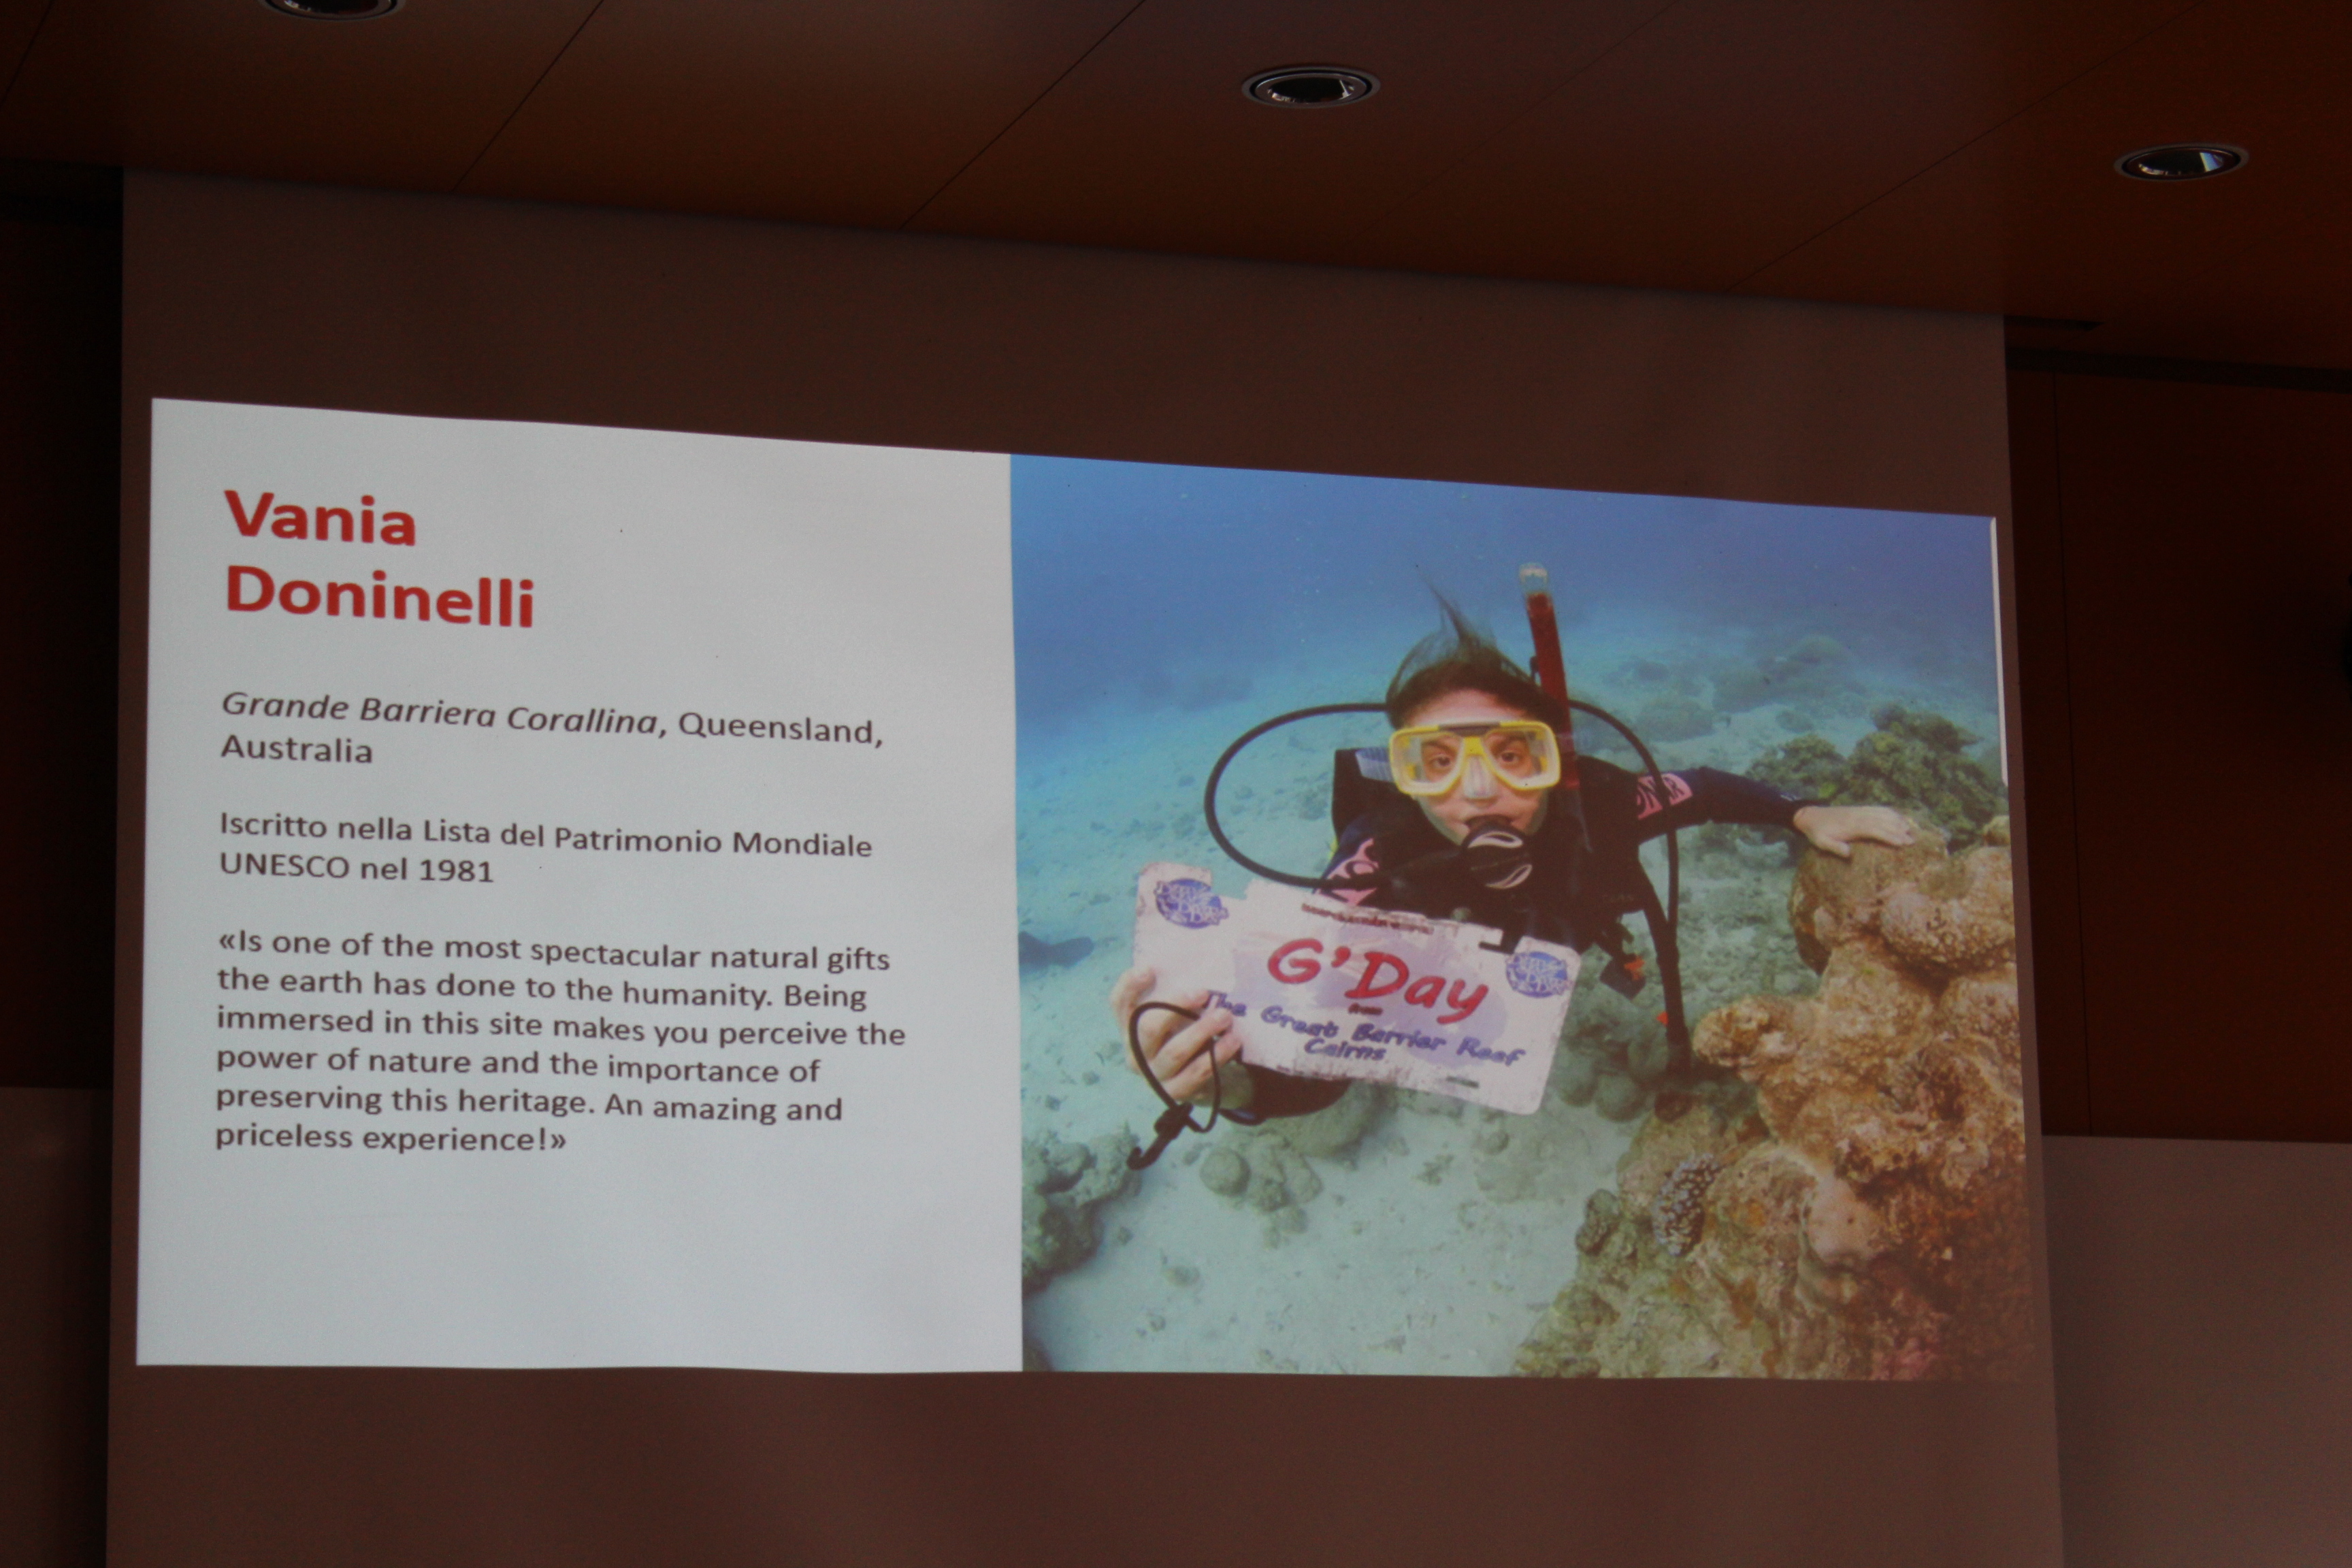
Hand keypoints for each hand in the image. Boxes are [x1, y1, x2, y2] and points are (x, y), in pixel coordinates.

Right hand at [1110, 967, 1252, 1109]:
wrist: (1202, 1081)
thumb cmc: (1186, 1037)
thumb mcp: (1176, 1017)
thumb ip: (1175, 998)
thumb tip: (1196, 968)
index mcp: (1130, 1028)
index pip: (1119, 1004)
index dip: (1130, 985)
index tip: (1150, 969)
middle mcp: (1135, 1052)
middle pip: (1148, 1027)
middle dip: (1177, 1006)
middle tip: (1204, 993)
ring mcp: (1154, 1074)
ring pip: (1175, 1051)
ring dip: (1202, 1030)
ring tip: (1225, 1016)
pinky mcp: (1175, 1092)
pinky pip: (1197, 1072)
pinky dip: (1217, 1055)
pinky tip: (1232, 1041)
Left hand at [1791, 804, 1915, 858]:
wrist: (1811, 815)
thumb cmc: (1818, 832)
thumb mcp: (1822, 842)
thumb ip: (1834, 847)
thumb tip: (1849, 854)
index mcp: (1852, 826)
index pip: (1875, 830)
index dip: (1889, 836)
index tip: (1902, 843)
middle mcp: (1859, 816)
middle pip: (1883, 822)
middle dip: (1898, 831)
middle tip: (1912, 840)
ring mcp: (1861, 811)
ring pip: (1883, 814)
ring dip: (1897, 821)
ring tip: (1910, 830)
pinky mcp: (1860, 809)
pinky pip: (1878, 809)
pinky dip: (1890, 812)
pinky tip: (1899, 817)